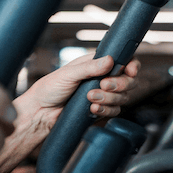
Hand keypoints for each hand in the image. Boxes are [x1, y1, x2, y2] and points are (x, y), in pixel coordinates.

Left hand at [14, 54, 139, 128]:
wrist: (40, 112)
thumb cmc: (49, 88)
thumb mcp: (68, 74)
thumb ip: (89, 68)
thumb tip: (110, 60)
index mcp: (95, 64)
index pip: (123, 61)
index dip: (131, 65)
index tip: (129, 71)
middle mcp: (102, 78)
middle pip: (129, 81)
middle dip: (120, 84)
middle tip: (104, 86)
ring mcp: (103, 95)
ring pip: (123, 97)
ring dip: (110, 98)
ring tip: (90, 98)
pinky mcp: (100, 109)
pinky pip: (114, 111)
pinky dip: (105, 110)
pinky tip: (92, 108)